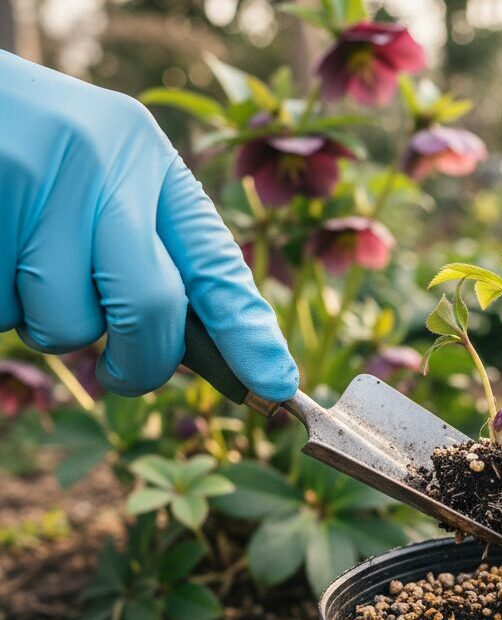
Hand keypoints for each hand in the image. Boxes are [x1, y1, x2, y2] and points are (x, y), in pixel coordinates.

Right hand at [0, 53, 297, 400]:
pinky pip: (3, 311)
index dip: (249, 332)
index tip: (276, 385)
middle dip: (141, 362)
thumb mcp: (103, 174)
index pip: (215, 260)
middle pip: (150, 306)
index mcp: (147, 156)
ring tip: (25, 266)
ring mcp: (37, 183)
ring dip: (48, 325)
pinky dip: (0, 305)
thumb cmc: (32, 153)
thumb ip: (148, 244)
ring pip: (66, 324)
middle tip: (121, 374)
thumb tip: (189, 347)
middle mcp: (103, 162)